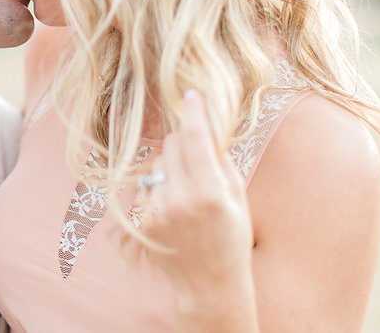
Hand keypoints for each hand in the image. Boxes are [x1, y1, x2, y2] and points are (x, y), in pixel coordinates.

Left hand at [142, 90, 256, 329]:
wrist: (210, 285)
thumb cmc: (232, 238)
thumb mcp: (237, 197)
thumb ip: (220, 159)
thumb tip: (206, 122)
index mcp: (210, 193)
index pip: (195, 137)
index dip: (193, 111)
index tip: (191, 94)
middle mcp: (180, 200)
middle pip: (173, 143)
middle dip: (186, 139)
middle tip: (199, 153)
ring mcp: (157, 211)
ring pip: (157, 161)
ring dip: (172, 164)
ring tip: (188, 189)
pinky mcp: (142, 220)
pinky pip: (147, 183)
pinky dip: (160, 185)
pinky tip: (175, 206)